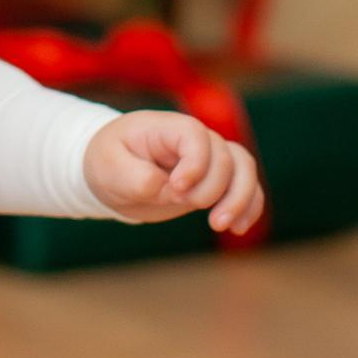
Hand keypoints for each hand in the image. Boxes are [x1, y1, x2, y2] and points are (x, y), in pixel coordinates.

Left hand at [83, 112, 263, 235]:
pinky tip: (238, 229)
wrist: (113, 173)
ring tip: (221, 226)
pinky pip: (246, 187)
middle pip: (225, 156)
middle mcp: (194, 140)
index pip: (197, 136)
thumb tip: (167, 188)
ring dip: (240, 199)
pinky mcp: (214, 181)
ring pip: (244, 168)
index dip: (195, 163)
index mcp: (167, 128)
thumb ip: (136, 177)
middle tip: (186, 205)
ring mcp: (208, 160)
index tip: (176, 187)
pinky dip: (249, 206)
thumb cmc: (108, 162)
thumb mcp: (108, 167)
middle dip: (213, 188)